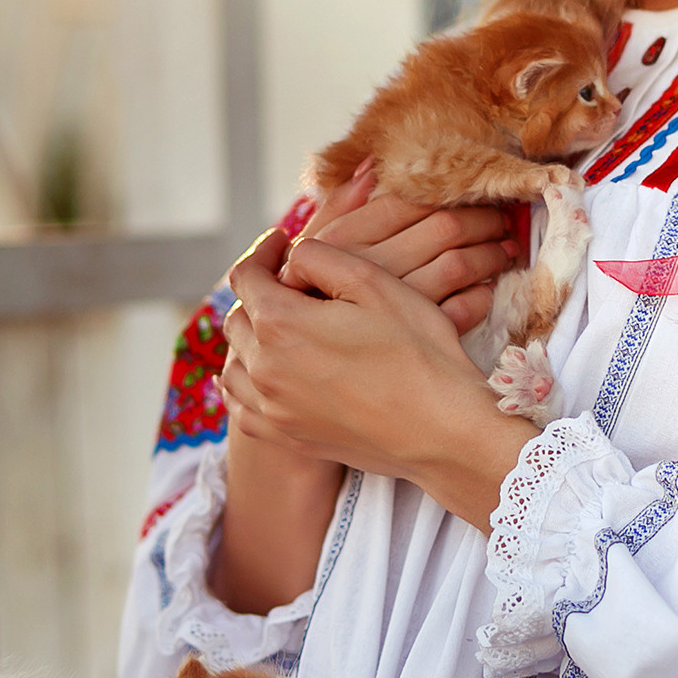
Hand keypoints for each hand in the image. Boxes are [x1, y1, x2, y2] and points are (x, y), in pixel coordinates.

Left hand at [225, 230, 533, 530]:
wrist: (443, 432)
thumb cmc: (418, 353)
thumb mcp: (374, 283)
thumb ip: (320, 258)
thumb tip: (292, 259)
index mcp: (281, 324)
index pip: (246, 276)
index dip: (262, 251)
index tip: (281, 241)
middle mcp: (265, 369)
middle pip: (238, 317)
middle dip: (258, 291)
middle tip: (289, 281)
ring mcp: (274, 408)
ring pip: (234, 362)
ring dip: (249, 336)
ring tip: (278, 324)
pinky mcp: (288, 436)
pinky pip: (241, 407)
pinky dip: (242, 383)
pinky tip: (258, 374)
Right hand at [285, 164, 519, 334]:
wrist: (305, 366)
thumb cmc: (309, 301)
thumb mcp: (311, 251)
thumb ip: (339, 207)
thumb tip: (371, 167)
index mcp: (344, 241)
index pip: (409, 201)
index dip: (448, 194)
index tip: (473, 193)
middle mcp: (368, 269)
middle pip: (443, 228)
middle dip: (482, 218)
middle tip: (501, 219)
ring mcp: (393, 309)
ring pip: (459, 266)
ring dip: (491, 254)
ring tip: (505, 249)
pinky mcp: (413, 342)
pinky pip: (462, 311)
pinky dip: (481, 298)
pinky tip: (486, 290)